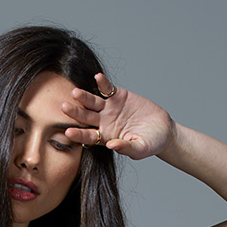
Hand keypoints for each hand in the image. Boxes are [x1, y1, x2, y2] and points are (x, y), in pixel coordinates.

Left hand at [61, 73, 175, 160]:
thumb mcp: (140, 149)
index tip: (68, 132)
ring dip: (84, 97)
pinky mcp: (118, 96)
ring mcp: (109, 108)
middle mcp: (103, 122)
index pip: (88, 136)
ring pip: (93, 102)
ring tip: (75, 92)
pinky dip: (103, 83)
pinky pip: (108, 89)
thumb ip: (126, 148)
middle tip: (64, 107)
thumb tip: (112, 145)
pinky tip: (97, 78)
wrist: (162, 130)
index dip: (78, 134)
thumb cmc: (150, 143)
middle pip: (85, 117)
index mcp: (104, 137)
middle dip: (75, 112)